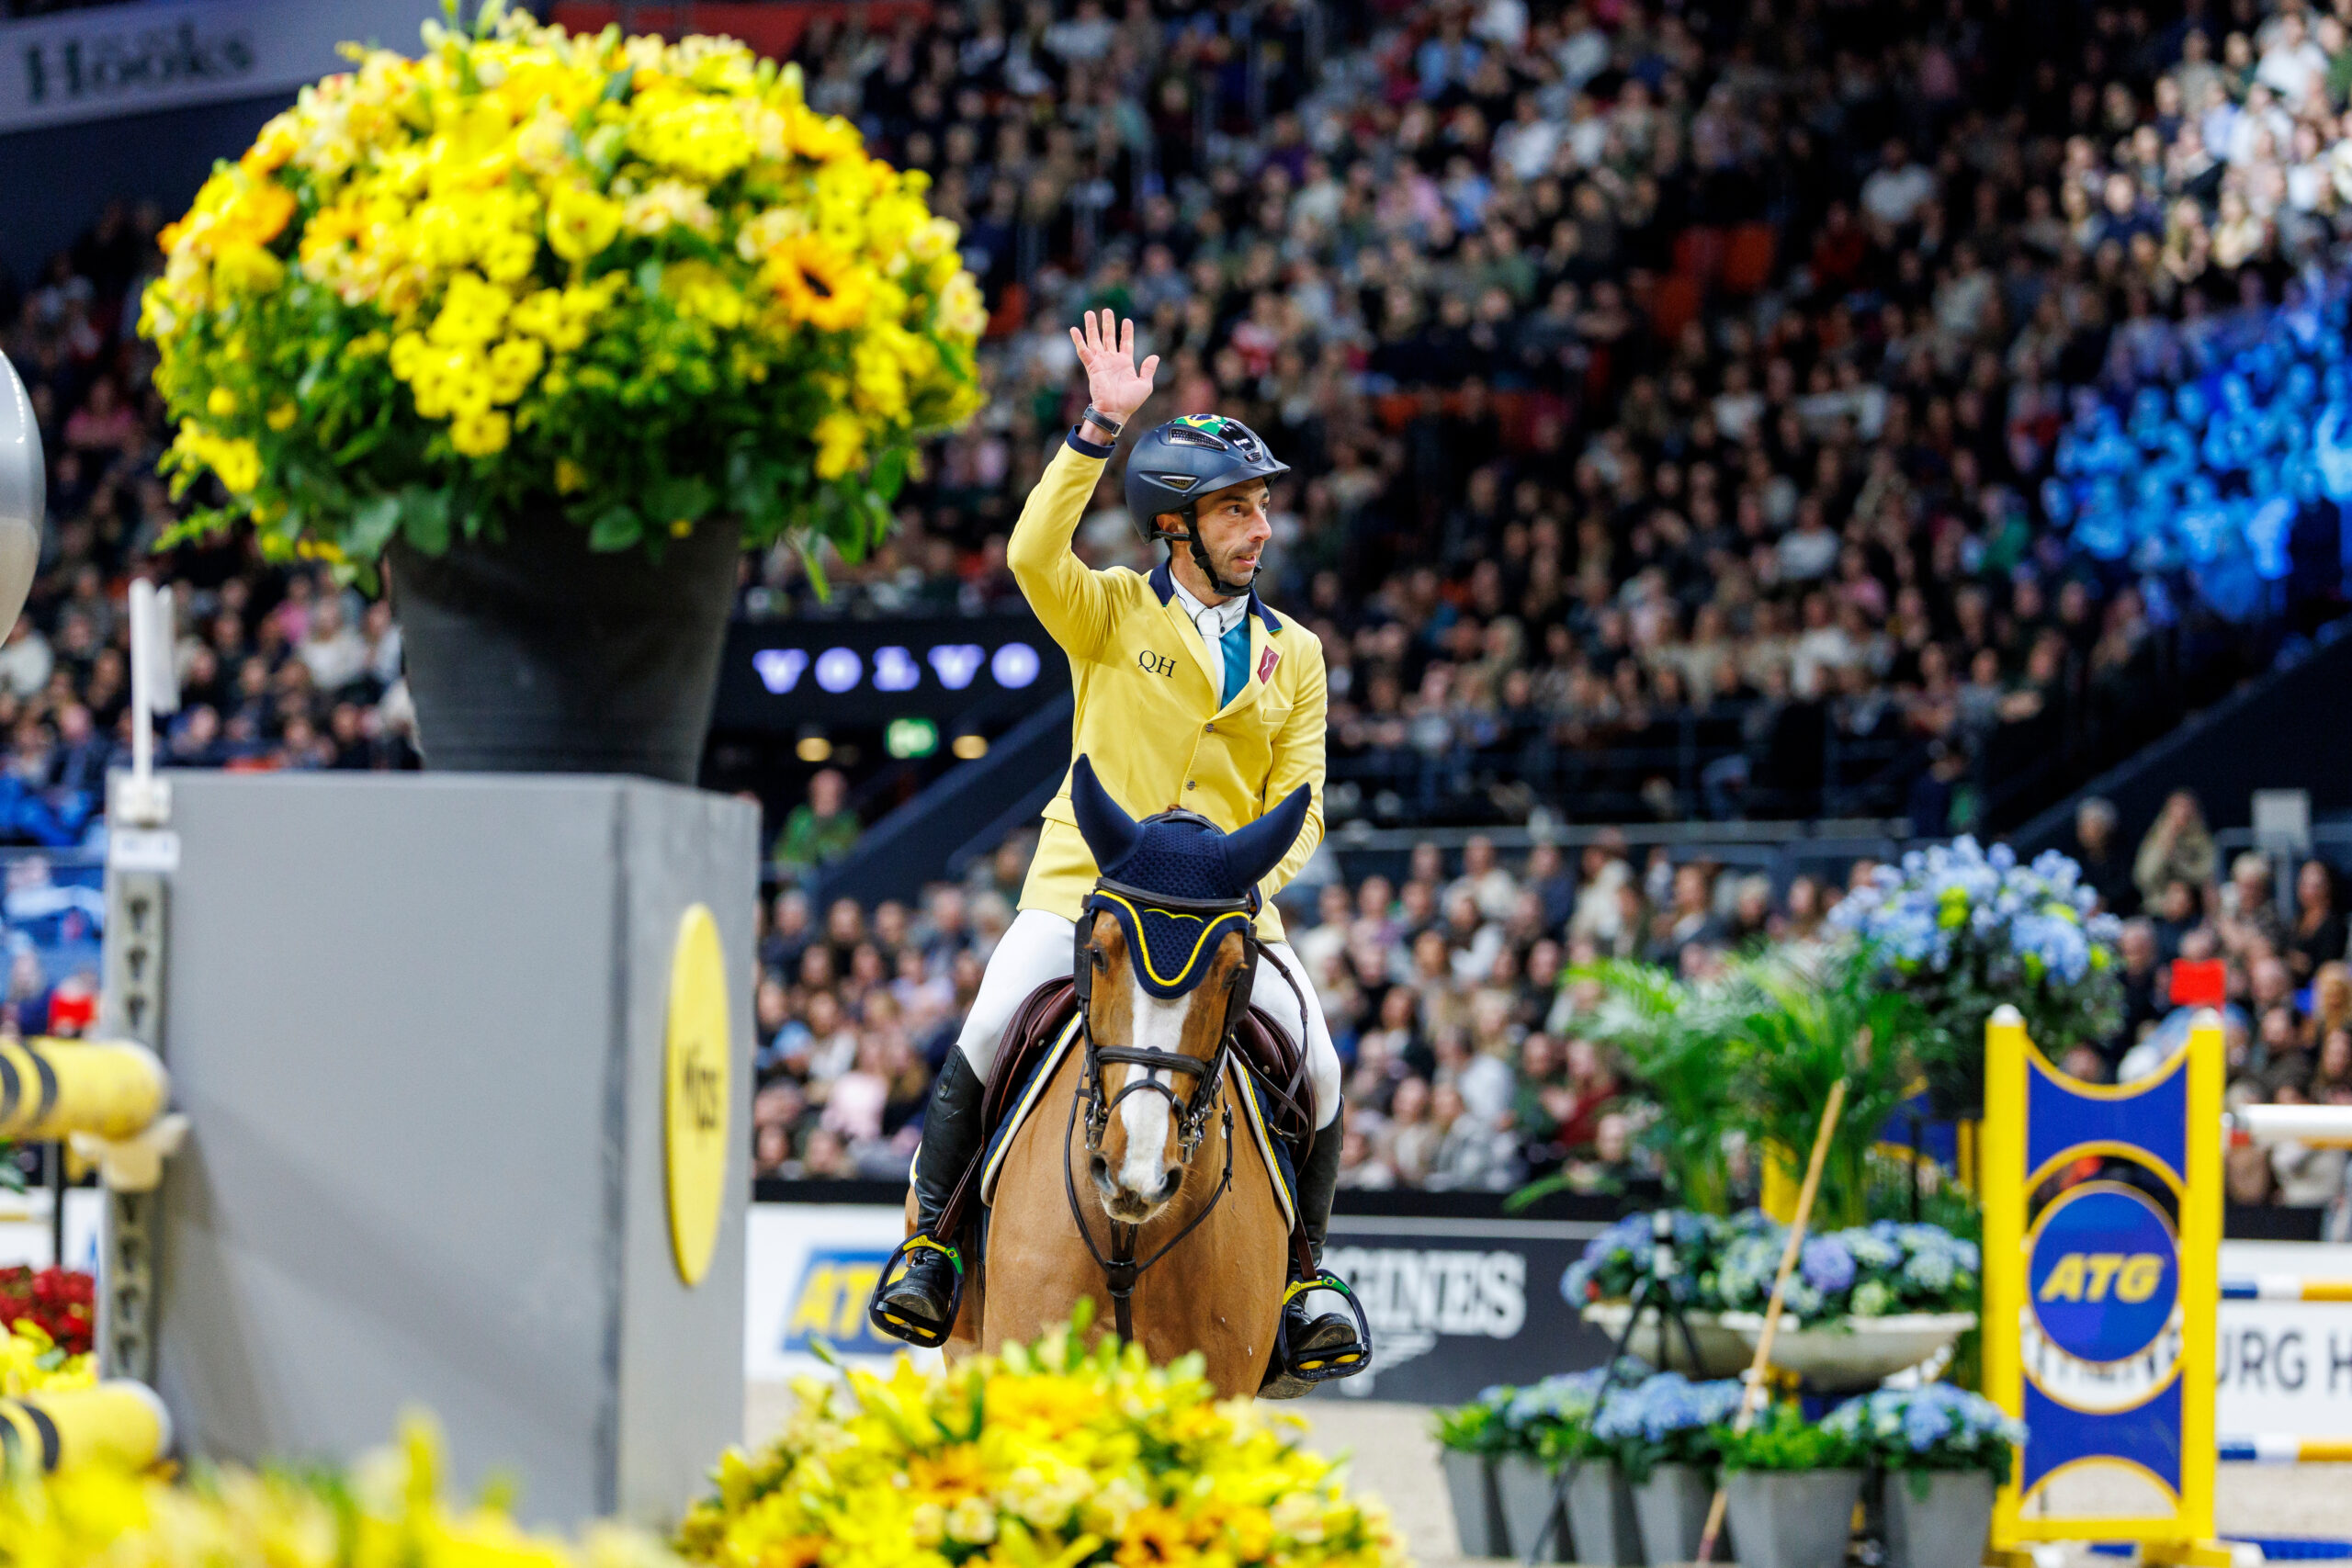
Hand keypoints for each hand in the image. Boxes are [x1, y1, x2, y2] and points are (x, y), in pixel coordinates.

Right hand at [1068, 308, 1157, 430]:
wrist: (1115, 411)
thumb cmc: (1130, 402)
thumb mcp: (1145, 385)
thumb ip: (1148, 370)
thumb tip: (1154, 356)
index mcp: (1125, 363)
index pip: (1126, 343)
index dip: (1126, 332)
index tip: (1126, 321)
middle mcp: (1112, 360)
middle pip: (1109, 337)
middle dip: (1108, 324)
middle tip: (1106, 311)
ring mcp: (1101, 362)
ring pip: (1095, 340)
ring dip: (1092, 327)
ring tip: (1089, 313)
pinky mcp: (1092, 367)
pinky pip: (1083, 351)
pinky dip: (1079, 340)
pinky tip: (1074, 330)